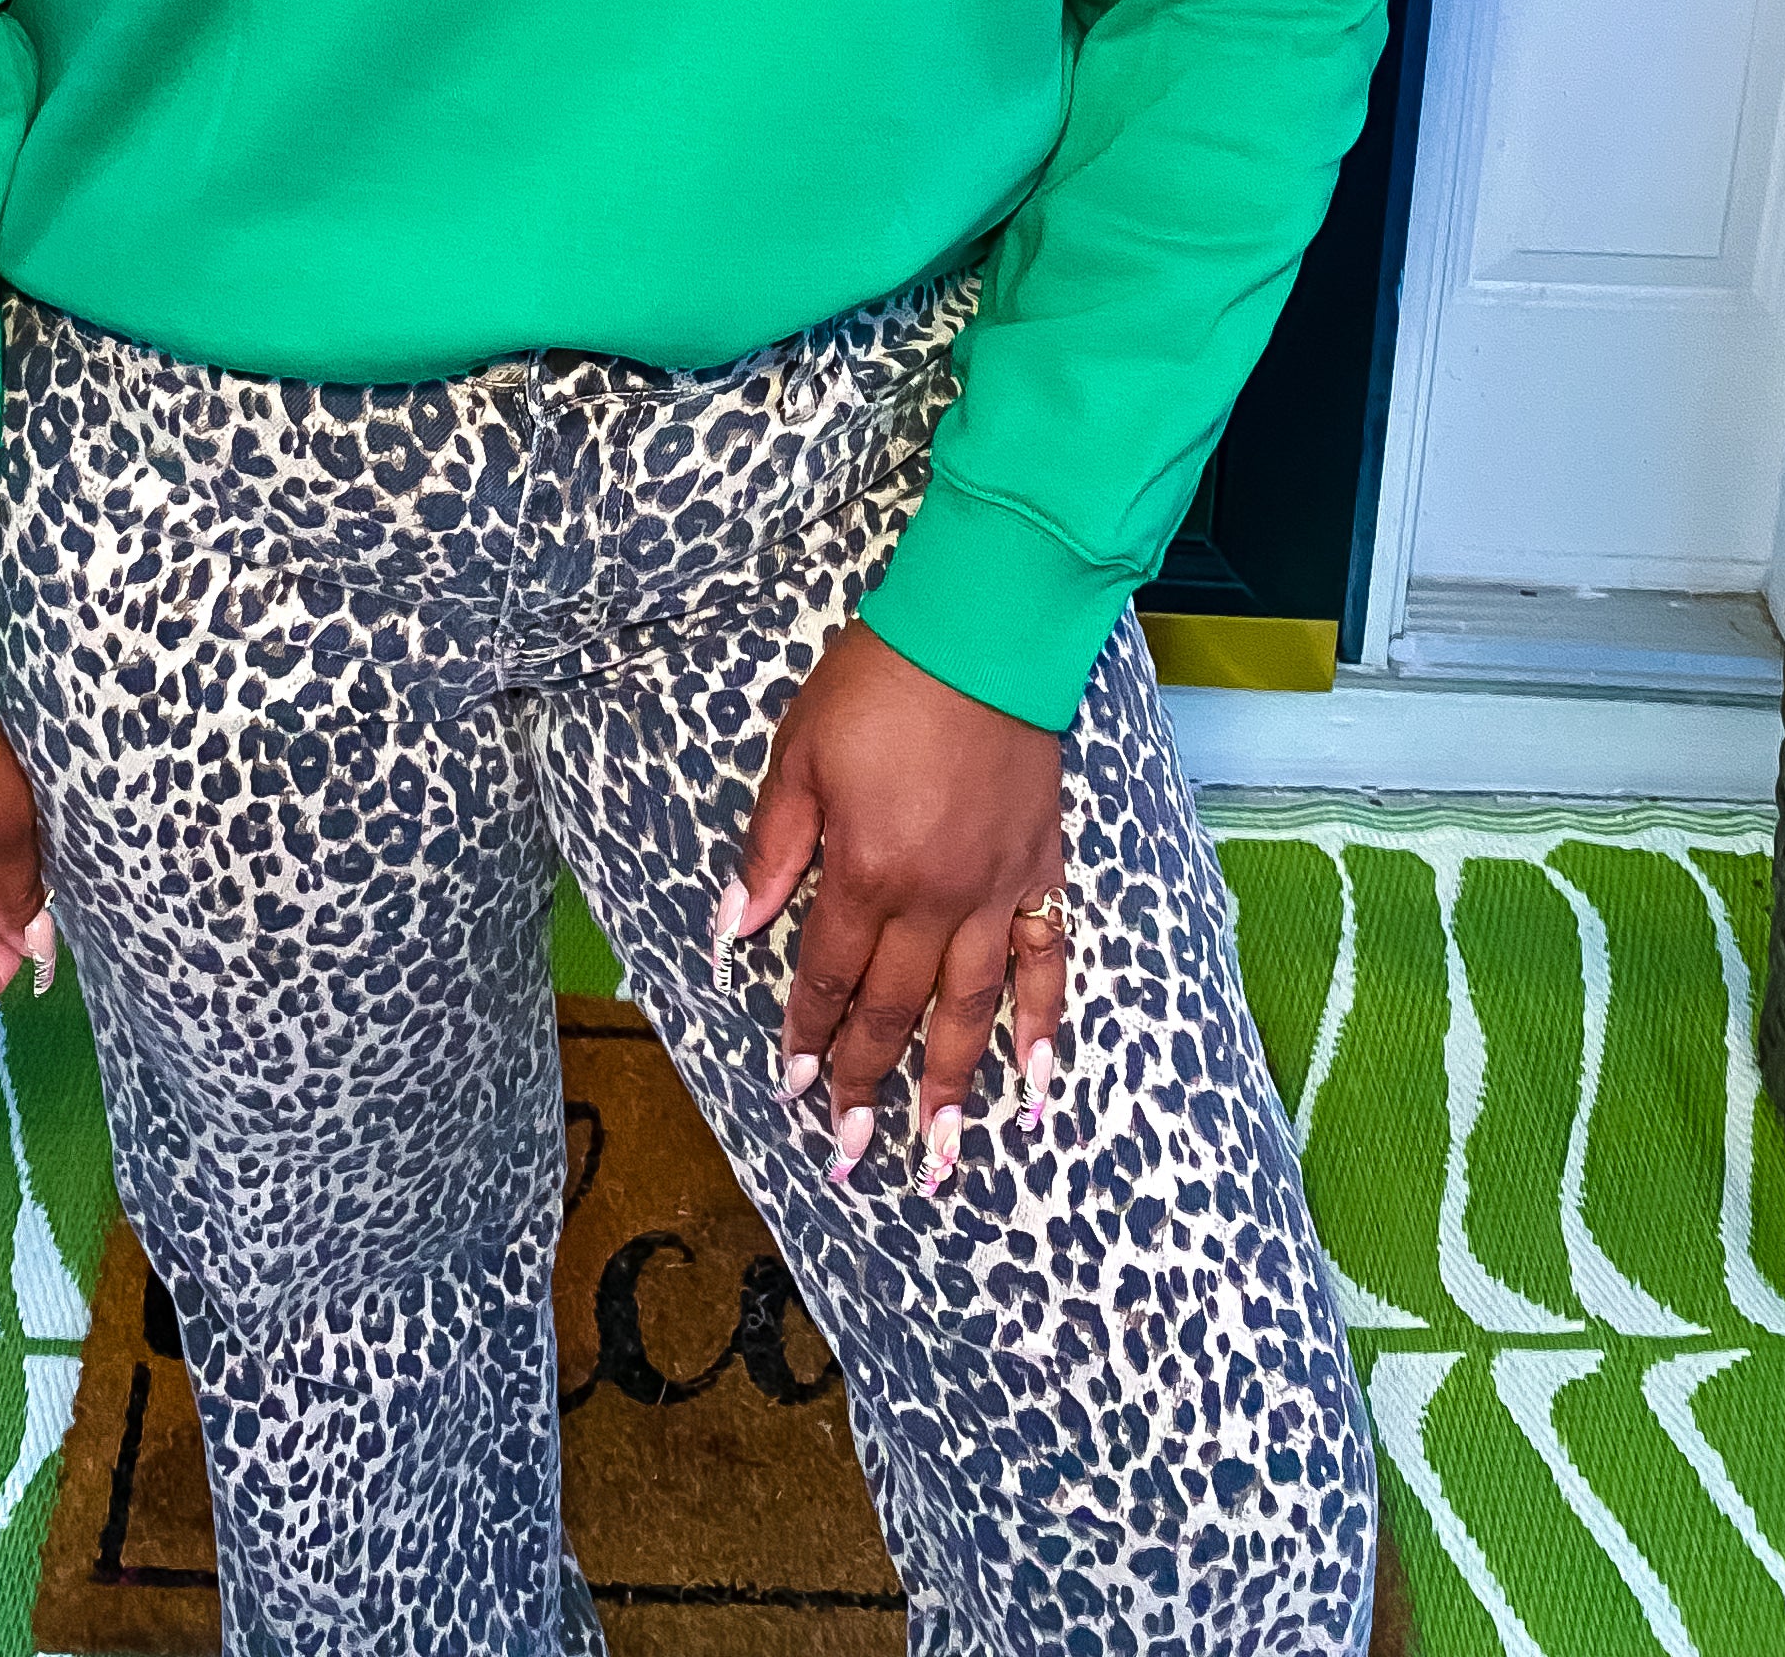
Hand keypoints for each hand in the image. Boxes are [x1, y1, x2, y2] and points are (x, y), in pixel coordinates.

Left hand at [719, 618, 1065, 1192]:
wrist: (981, 631)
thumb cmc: (880, 683)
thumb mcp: (799, 756)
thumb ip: (772, 849)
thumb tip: (738, 929)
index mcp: (865, 869)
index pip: (828, 975)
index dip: (808, 1033)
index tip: (795, 1085)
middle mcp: (932, 897)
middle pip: (894, 1008)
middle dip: (867, 1081)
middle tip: (850, 1146)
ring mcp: (995, 889)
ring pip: (971, 1008)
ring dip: (952, 1086)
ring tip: (940, 1154)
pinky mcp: (1041, 869)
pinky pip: (1046, 962)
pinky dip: (1044, 1025)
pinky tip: (1038, 1081)